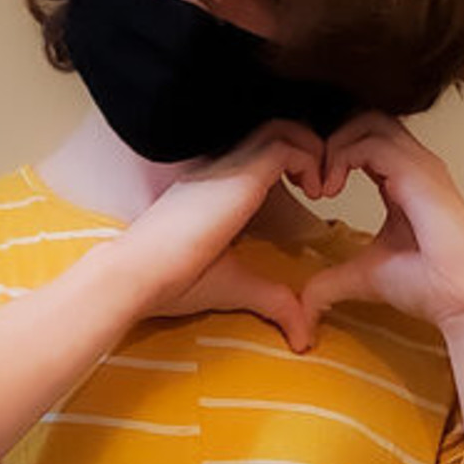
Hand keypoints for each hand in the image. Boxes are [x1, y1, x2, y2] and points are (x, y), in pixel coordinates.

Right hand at [121, 119, 328, 350]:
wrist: (141, 272)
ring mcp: (231, 163)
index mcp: (219, 186)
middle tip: (322, 186)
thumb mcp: (237, 287)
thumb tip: (302, 337)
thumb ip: (272, 300)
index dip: (295, 160)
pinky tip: (315, 191)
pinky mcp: (241, 172)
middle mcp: (225, 166)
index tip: (310, 194)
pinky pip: (288, 143)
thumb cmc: (174, 281)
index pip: (264, 150)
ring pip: (284, 127)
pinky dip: (312, 158)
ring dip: (314, 150)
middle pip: (277, 128)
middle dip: (310, 148)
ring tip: (322, 188)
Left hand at [294, 111, 463, 344]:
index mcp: (403, 180)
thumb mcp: (367, 276)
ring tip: (321, 186)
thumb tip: (304, 299)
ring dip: (335, 146)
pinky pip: (372, 143)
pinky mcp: (418, 173)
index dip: (333, 154)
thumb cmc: (432, 285)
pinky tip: (331, 190)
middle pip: (366, 120)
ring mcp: (419, 164)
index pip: (364, 140)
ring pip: (368, 122)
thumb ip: (333, 280)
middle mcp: (414, 164)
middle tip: (313, 181)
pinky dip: (343, 157)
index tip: (314, 191)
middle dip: (331, 141)